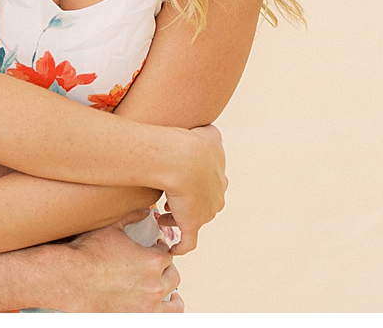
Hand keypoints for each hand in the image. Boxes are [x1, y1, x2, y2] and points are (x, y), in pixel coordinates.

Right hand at [54, 223, 182, 311]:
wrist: (70, 277)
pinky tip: (164, 305)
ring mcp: (148, 303)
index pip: (166, 252)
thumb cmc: (87, 253)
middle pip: (172, 274)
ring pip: (174, 298)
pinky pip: (167, 317)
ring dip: (171, 291)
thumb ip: (131, 216)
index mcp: (152, 259)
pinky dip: (169, 311)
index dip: (161, 248)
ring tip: (168, 289)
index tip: (156, 247)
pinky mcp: (139, 317)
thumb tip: (145, 210)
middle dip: (165, 267)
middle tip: (157, 265)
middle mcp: (154, 282)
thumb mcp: (111, 227)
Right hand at [161, 123, 225, 254]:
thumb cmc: (192, 142)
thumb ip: (211, 134)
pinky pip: (188, 243)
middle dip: (188, 202)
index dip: (196, 185)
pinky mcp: (192, 225)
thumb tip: (209, 134)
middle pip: (204, 204)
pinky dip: (181, 247)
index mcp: (220, 178)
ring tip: (162, 218)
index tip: (180, 182)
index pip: (211, 185)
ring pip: (192, 220)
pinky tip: (173, 249)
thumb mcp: (208, 133)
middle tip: (171, 200)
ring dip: (178, 220)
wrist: (183, 160)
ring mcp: (206, 213)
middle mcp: (217, 198)